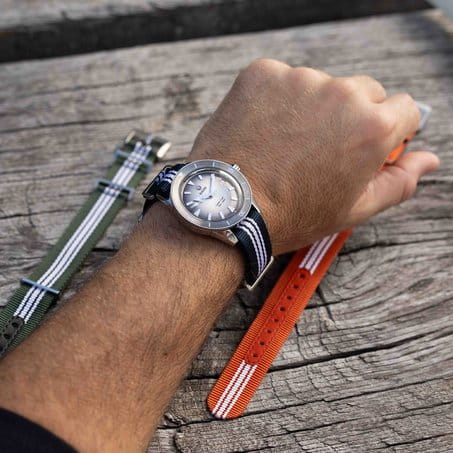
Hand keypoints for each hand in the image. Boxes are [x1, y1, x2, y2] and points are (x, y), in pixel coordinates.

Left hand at [190, 59, 438, 253]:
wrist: (226, 208)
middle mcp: (340, 94)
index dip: (390, 130)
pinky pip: (282, 80)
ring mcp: (298, 80)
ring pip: (321, 86)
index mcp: (372, 127)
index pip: (405, 108)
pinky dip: (277, 100)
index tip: (368, 145)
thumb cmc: (289, 214)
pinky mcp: (262, 74)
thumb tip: (428, 160)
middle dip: (351, 118)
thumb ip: (398, 181)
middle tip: (320, 151)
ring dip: (311, 108)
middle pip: (364, 93)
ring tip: (285, 146)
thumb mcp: (353, 209)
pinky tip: (265, 131)